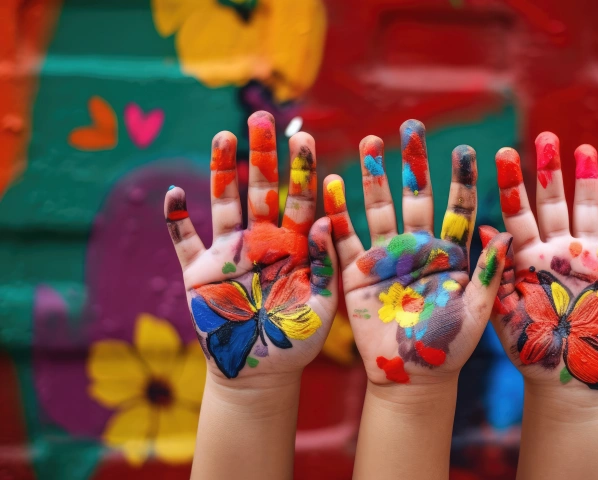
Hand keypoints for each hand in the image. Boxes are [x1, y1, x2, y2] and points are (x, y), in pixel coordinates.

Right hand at [163, 111, 337, 382]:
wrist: (261, 372)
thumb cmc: (298, 340)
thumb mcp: (322, 304)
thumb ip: (326, 263)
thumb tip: (325, 219)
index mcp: (294, 246)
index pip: (300, 199)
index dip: (301, 170)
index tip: (303, 137)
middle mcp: (260, 241)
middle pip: (260, 189)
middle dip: (261, 154)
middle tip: (261, 117)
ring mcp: (228, 254)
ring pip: (224, 203)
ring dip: (221, 171)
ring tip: (223, 136)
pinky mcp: (199, 274)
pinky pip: (184, 241)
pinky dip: (177, 220)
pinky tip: (173, 194)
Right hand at [323, 120, 510, 384]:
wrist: (412, 377)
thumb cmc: (450, 347)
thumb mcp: (477, 310)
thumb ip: (490, 272)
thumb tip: (504, 232)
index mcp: (449, 254)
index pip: (457, 207)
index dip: (460, 179)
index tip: (466, 148)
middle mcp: (417, 248)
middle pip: (415, 196)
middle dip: (413, 162)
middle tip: (412, 126)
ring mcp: (386, 258)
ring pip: (379, 208)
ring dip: (373, 176)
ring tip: (370, 143)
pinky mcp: (357, 273)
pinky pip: (345, 238)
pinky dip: (337, 212)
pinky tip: (330, 183)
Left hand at [485, 133, 597, 393]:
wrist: (568, 377)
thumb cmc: (531, 348)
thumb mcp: (505, 310)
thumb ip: (496, 271)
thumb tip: (483, 229)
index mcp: (527, 257)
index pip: (516, 212)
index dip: (511, 183)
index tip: (503, 151)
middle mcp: (556, 250)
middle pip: (552, 202)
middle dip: (549, 170)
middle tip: (546, 135)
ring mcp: (587, 256)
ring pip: (587, 209)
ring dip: (586, 179)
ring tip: (583, 148)